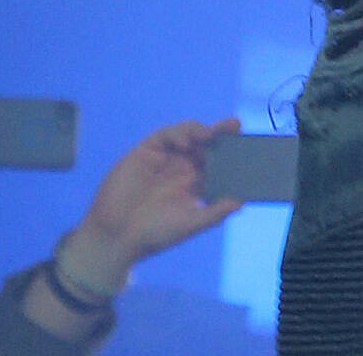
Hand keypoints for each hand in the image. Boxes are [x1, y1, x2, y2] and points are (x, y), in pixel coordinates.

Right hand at [56, 119, 242, 293]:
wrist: (116, 236)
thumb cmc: (154, 234)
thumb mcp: (188, 224)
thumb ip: (213, 213)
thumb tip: (242, 202)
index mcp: (192, 184)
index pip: (216, 162)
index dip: (230, 152)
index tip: (246, 143)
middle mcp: (180, 168)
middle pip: (204, 144)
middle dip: (219, 134)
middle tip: (235, 125)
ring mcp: (163, 158)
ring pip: (187, 135)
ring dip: (200, 131)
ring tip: (210, 135)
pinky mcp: (146, 151)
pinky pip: (165, 135)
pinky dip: (178, 133)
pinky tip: (187, 141)